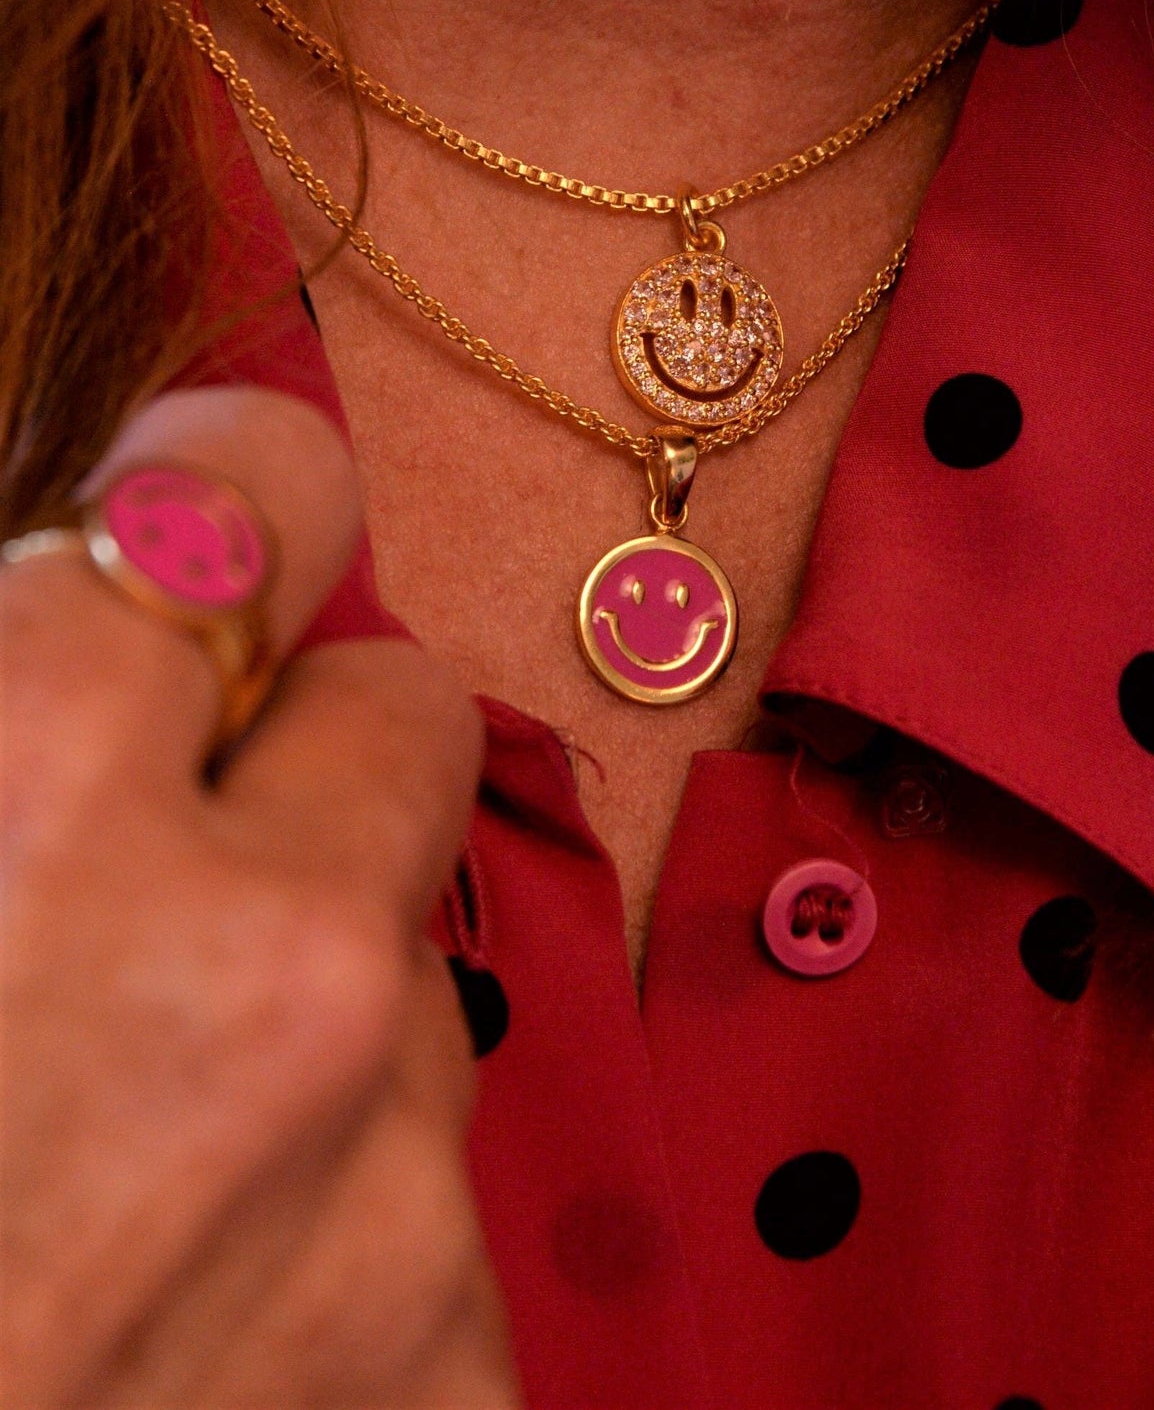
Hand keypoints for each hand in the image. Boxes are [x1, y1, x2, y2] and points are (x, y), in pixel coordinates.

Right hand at [1, 388, 518, 1409]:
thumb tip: (79, 613)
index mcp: (35, 790)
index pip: (256, 497)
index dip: (219, 497)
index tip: (198, 527)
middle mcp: (266, 966)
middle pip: (398, 718)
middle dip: (287, 764)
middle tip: (155, 865)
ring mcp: (385, 1196)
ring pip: (409, 982)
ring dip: (291, 1032)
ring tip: (104, 1170)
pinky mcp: (448, 1388)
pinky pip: (422, 1215)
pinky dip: (318, 1242)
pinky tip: (163, 1332)